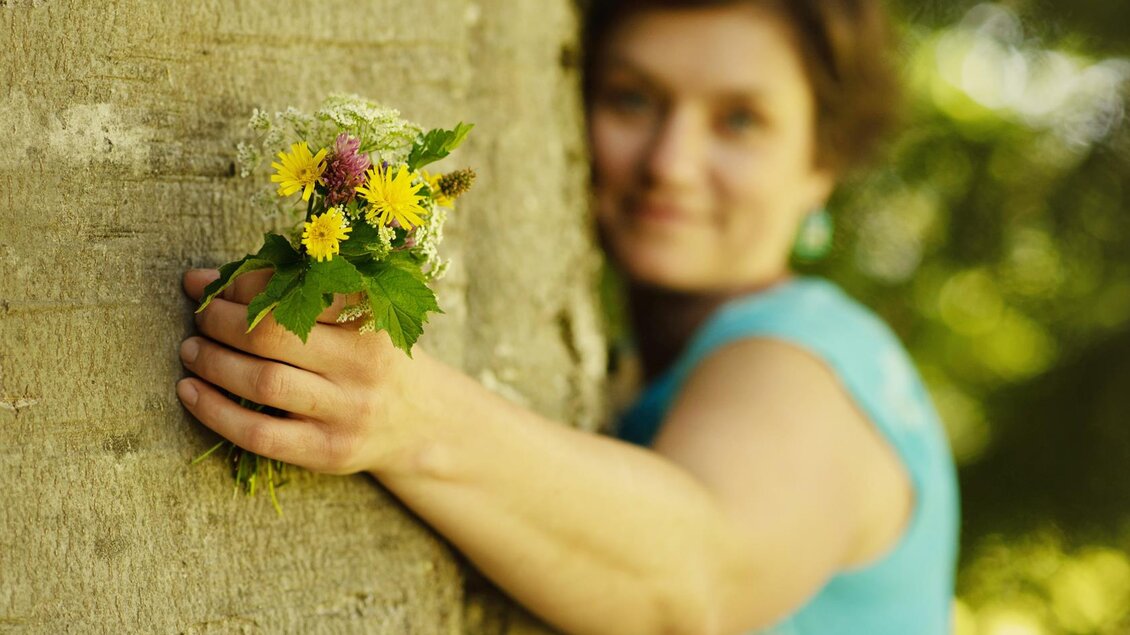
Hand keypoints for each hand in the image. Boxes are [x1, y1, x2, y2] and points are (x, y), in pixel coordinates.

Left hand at [176, 268, 417, 475]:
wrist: (418, 421)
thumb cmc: (368, 356)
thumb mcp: (351, 317)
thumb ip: (290, 294)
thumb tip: (202, 281)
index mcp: (371, 318)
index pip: (299, 289)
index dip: (246, 284)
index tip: (214, 284)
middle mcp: (364, 364)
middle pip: (274, 335)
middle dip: (221, 321)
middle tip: (200, 316)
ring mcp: (348, 411)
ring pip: (264, 383)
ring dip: (213, 362)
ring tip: (191, 349)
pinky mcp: (328, 451)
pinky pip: (259, 434)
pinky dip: (214, 411)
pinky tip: (190, 392)